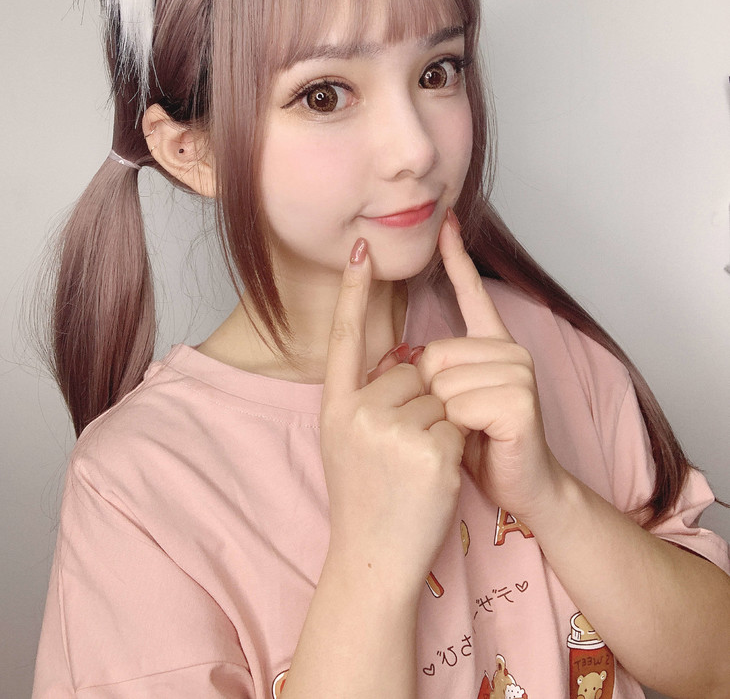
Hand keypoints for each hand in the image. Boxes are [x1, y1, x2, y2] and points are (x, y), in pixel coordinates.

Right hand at [321, 239, 465, 592]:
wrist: (373, 559)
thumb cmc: (365, 499)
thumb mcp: (347, 441)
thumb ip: (367, 397)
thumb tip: (407, 357)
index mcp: (334, 406)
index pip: (345, 337)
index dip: (354, 293)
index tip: (362, 250)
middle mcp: (357, 412)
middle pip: (414, 370)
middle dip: (425, 401)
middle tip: (406, 451)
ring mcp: (391, 430)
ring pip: (442, 395)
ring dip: (444, 424)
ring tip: (419, 466)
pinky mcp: (429, 449)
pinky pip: (460, 422)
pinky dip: (460, 446)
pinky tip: (437, 477)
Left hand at [414, 212, 563, 524]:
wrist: (522, 487)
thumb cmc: (482, 446)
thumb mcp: (450, 404)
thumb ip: (433, 373)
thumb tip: (400, 356)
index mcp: (491, 345)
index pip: (471, 291)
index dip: (457, 255)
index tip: (446, 220)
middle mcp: (509, 350)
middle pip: (434, 354)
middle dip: (431, 395)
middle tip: (459, 422)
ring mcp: (518, 372)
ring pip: (443, 381)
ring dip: (444, 416)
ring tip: (470, 432)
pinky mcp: (520, 400)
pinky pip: (459, 404)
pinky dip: (458, 428)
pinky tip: (481, 439)